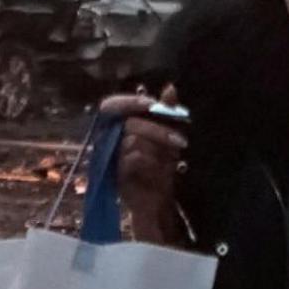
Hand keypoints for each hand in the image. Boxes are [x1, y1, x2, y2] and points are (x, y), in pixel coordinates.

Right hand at [98, 95, 185, 243]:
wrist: (158, 201)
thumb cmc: (160, 168)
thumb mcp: (168, 137)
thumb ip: (166, 112)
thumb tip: (170, 87)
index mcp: (118, 128)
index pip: (111, 106)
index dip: (128, 101)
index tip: (150, 103)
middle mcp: (108, 140)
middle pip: (128, 123)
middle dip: (157, 131)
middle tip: (180, 141)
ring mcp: (108, 158)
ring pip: (131, 139)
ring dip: (156, 148)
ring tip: (170, 159)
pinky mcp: (113, 175)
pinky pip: (132, 158)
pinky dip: (150, 161)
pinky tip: (159, 169)